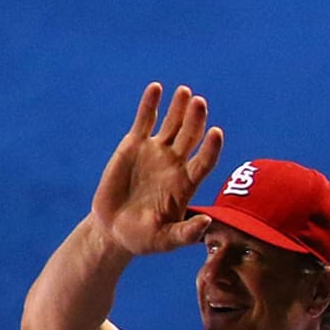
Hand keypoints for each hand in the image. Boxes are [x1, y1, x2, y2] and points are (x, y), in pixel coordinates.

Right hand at [90, 83, 222, 256]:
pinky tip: (156, 88)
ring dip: (179, 107)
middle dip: (196, 119)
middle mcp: (176, 162)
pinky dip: (150, 104)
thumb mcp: (164, 241)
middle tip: (199, 103)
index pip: (205, 160)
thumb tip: (208, 224)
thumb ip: (185, 234)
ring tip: (184, 92)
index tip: (216, 132)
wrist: (113, 229)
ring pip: (173, 124)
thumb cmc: (142, 238)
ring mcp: (156, 151)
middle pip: (191, 136)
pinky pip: (145, 120)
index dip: (211, 147)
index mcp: (187, 183)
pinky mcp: (134, 145)